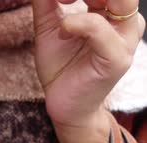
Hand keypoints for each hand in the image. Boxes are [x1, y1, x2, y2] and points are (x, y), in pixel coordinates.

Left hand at [32, 0, 144, 142]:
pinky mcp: (117, 58)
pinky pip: (100, 29)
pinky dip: (77, 23)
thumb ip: (48, 2)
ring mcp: (124, 39)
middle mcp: (124, 21)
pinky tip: (63, 32)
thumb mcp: (48, 27)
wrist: (62, 103)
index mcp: (111, 10)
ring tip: (61, 3)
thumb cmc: (60, 65)